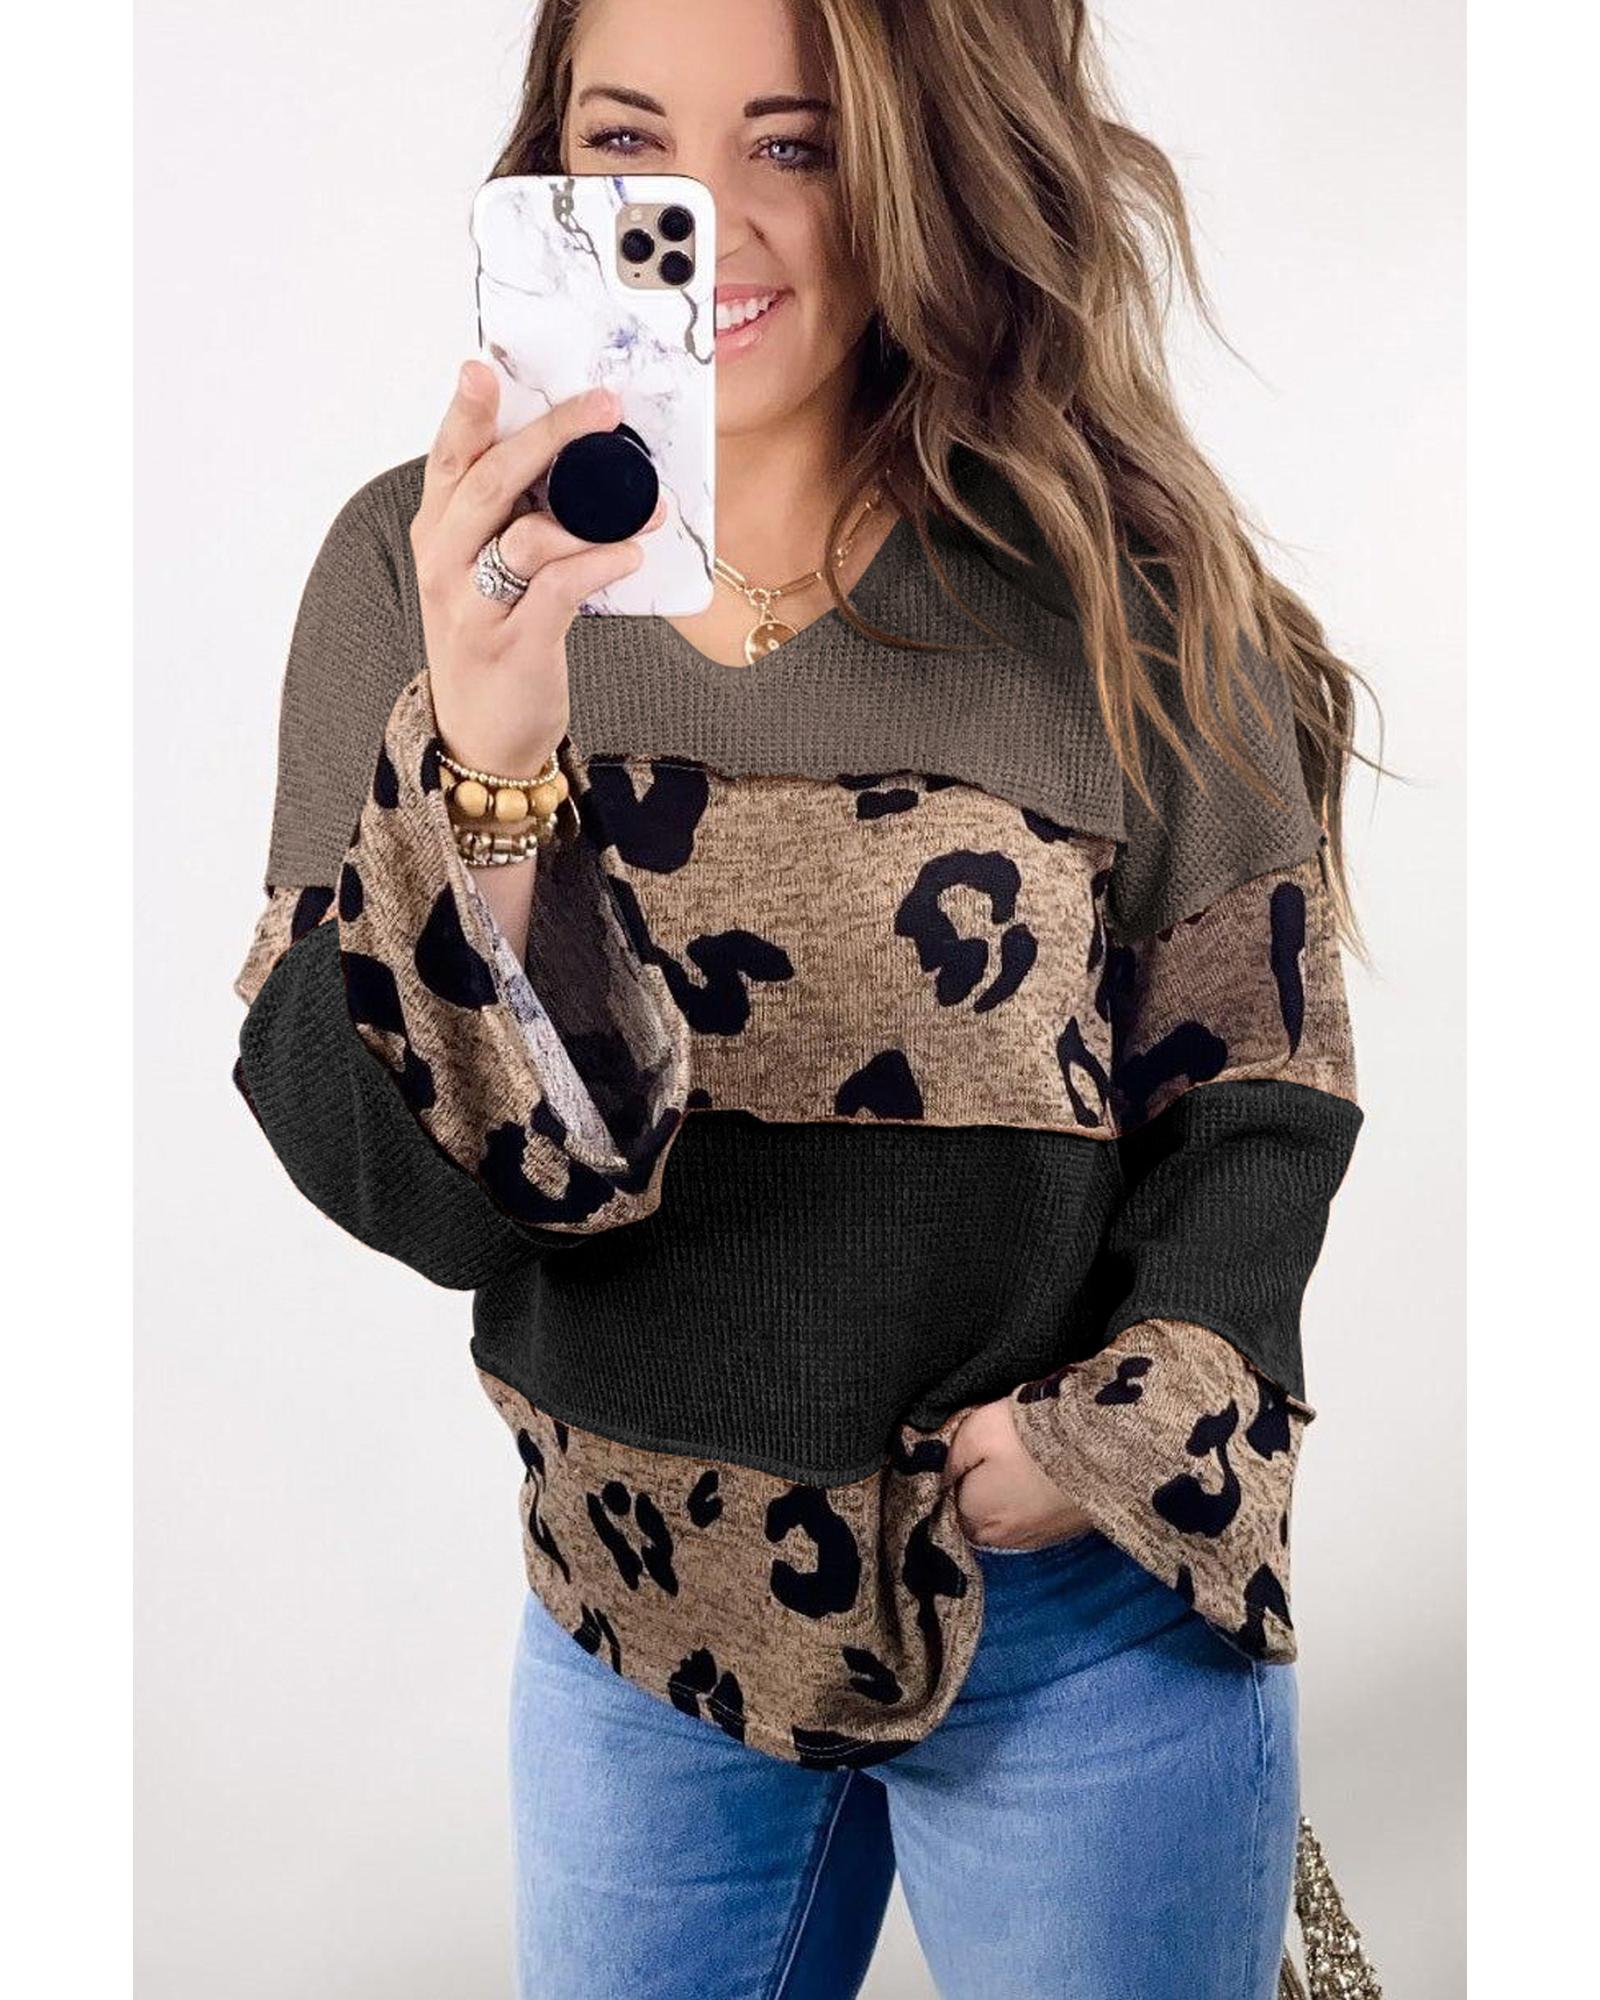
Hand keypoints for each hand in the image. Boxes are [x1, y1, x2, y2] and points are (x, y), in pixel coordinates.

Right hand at [409, 360, 667, 774]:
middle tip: (602, 405)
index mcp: (438, 533)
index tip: (483, 366)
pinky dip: (599, 564)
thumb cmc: (493, 638)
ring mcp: (474, 607)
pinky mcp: (513, 644)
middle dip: (549, 435)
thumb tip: (572, 460)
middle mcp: (445, 563)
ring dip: (594, 512)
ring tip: (649, 504)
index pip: (449, 459)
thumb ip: (510, 518)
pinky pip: (558, 588)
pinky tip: (630, 555)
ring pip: (526, 537)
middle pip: (491, 482)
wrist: (481, 735)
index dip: (466, 412)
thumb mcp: (483, 572)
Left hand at [941, 1396, 1096, 1550]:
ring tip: (1022, 1471)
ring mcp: (1035, 1541)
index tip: (972, 1458)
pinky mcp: (1064, 1536)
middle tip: (996, 1462)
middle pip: (977, 1519)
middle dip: (981, 1496)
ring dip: (1009, 1504)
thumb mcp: (973, 1433)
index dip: (959, 1479)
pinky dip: (1034, 1508)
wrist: (1095, 1446)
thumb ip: (950, 1461)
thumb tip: (942, 1480)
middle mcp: (1000, 1539)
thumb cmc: (1024, 1437)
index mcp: (973, 1516)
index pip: (950, 1504)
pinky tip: (1042, 1484)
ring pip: (1007, 1524)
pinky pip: (1036, 1524)